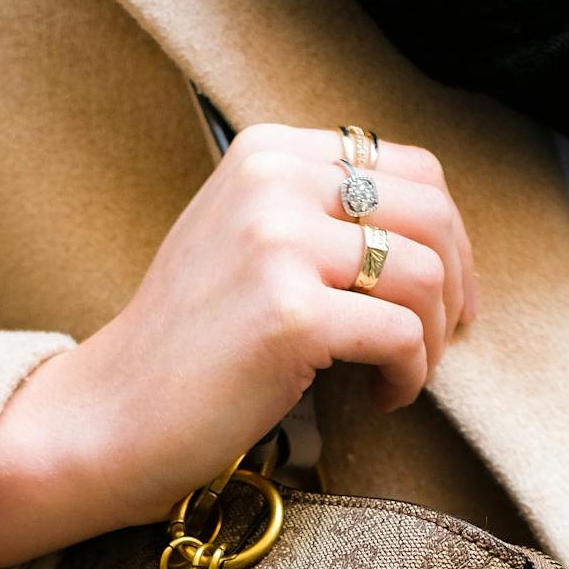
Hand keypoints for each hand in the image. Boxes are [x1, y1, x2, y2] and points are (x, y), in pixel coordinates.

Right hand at [0, 124, 476, 566]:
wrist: (112, 416)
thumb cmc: (187, 346)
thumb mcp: (242, 240)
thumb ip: (314, 212)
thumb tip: (427, 227)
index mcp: (267, 152)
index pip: (408, 167)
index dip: (446, 233)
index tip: (444, 289)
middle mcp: (273, 181)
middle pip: (430, 212)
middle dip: (455, 283)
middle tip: (444, 337)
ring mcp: (279, 244)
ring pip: (424, 273)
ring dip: (432, 337)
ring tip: (400, 374)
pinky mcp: (290, 314)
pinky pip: (401, 335)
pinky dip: (409, 375)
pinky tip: (382, 398)